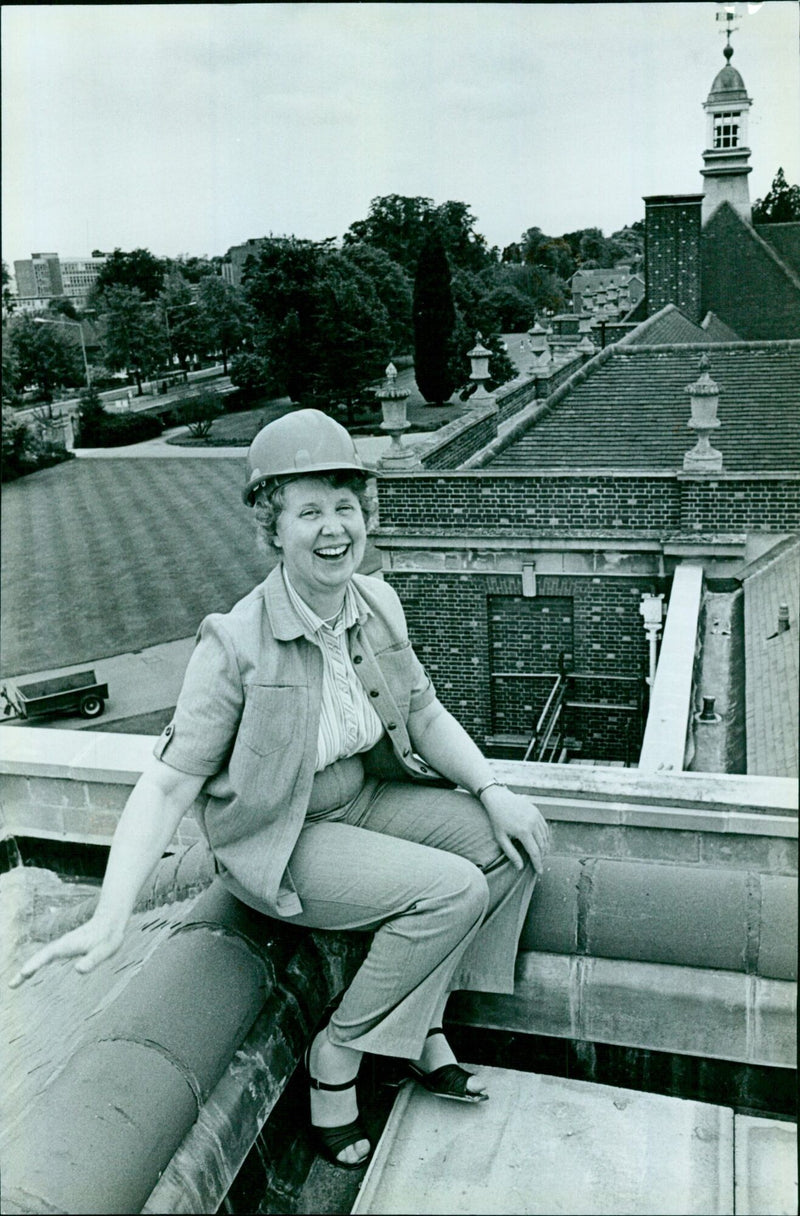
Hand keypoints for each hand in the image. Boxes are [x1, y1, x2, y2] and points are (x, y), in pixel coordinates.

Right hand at [8, 914, 124, 987]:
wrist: (112, 920)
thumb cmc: (109, 936)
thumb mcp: (105, 950)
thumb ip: (93, 960)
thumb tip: (78, 970)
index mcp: (69, 945)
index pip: (48, 955)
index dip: (36, 964)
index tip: (24, 973)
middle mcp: (63, 944)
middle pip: (40, 957)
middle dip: (25, 970)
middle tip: (11, 985)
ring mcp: (63, 945)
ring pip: (42, 957)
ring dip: (28, 968)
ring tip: (15, 982)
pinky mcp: (66, 947)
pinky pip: (47, 957)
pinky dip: (37, 964)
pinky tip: (32, 972)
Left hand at [480, 785, 550, 872]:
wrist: (498, 798)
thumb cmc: (497, 819)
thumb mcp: (500, 838)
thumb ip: (511, 853)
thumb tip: (520, 867)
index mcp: (523, 831)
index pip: (535, 852)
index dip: (538, 863)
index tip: (539, 872)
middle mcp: (532, 823)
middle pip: (542, 845)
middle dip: (542, 857)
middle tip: (539, 865)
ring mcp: (536, 816)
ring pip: (545, 837)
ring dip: (545, 848)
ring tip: (541, 856)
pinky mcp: (537, 812)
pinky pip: (544, 828)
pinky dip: (545, 837)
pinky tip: (542, 843)